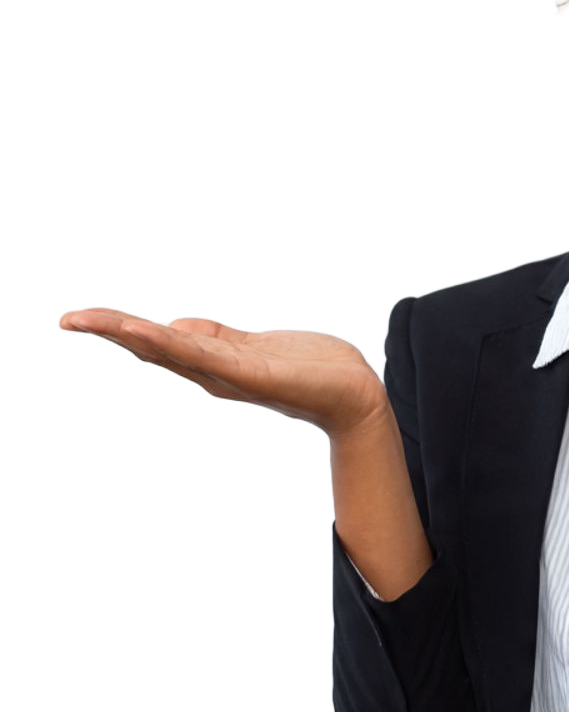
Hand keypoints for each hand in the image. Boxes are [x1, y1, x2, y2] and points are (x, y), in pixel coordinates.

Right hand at [56, 307, 389, 438]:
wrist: (358, 394)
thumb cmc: (313, 368)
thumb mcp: (255, 346)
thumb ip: (219, 339)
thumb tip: (176, 328)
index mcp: (214, 362)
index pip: (158, 341)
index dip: (121, 327)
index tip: (79, 317)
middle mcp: (213, 374)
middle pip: (153, 347)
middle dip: (110, 330)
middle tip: (67, 318)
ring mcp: (229, 375)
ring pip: (170, 350)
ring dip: (131, 334)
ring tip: (90, 320)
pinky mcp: (251, 374)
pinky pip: (207, 355)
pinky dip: (175, 343)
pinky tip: (151, 333)